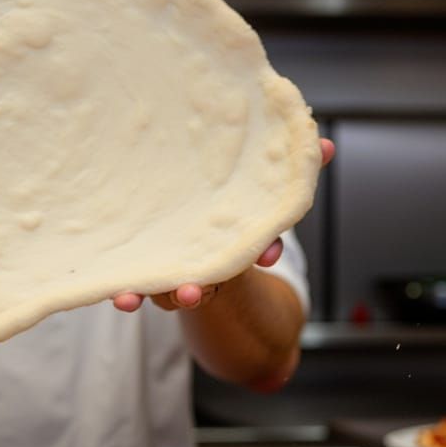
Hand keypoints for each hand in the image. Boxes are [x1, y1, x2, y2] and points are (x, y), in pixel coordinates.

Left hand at [112, 136, 334, 312]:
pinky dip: (128, 292)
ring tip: (133, 299)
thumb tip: (327, 147)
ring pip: (162, 288)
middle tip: (189, 292)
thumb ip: (290, 170)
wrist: (180, 218)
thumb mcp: (257, 186)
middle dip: (195, 289)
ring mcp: (170, 267)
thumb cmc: (224, 204)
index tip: (267, 255)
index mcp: (231, 244)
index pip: (252, 248)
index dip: (263, 251)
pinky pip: (134, 284)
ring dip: (149, 295)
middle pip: (202, 281)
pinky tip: (118, 296)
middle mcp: (201, 262)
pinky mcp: (141, 267)